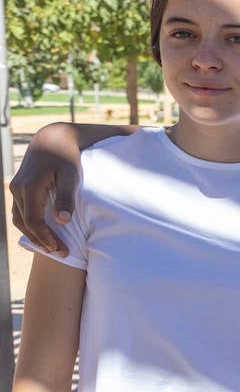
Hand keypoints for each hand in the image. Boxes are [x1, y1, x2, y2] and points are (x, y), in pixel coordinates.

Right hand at [10, 123, 82, 256]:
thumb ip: (66, 197)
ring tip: (51, 246)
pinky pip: (21, 211)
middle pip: (25, 223)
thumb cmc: (66, 156)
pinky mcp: (19, 188)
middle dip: (41, 240)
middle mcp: (18, 189)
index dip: (46, 238)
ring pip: (20, 219)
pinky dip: (30, 224)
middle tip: (59, 252)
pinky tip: (43, 232)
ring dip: (33, 234)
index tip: (61, 250)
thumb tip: (62, 221)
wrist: (52, 138)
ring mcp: (16, 188)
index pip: (34, 221)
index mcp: (30, 187)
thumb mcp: (70, 175)